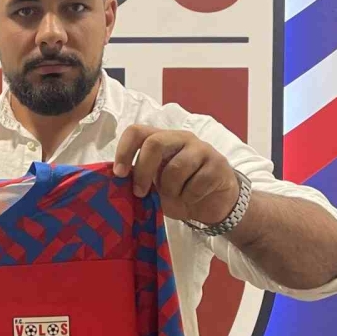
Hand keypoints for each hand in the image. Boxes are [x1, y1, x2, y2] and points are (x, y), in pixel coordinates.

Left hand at [113, 125, 240, 224]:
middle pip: (154, 143)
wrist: (213, 203)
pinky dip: (190, 197)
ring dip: (171, 190)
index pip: (136, 131)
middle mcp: (180, 138)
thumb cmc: (179, 192)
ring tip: (177, 195)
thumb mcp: (155, 188)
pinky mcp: (218, 163)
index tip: (119, 174)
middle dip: (143, 171)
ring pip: (176, 168)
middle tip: (140, 193)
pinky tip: (194, 197)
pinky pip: (196, 184)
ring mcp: (201, 148)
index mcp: (161, 139)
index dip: (124, 151)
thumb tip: (119, 184)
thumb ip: (140, 181)